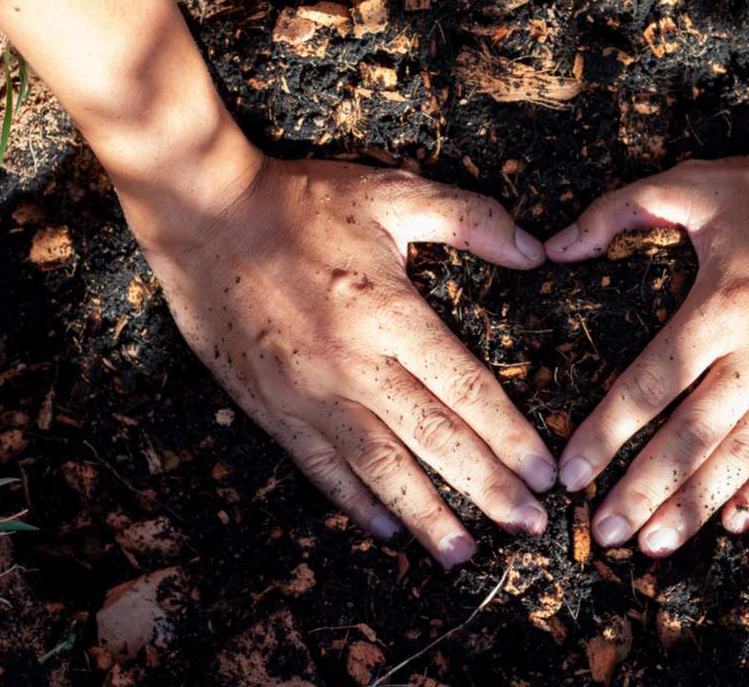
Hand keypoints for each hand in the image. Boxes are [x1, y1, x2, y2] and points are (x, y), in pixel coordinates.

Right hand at [130, 158, 555, 568]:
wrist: (201, 215)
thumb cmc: (301, 201)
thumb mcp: (392, 192)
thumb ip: (469, 220)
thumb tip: (537, 252)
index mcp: (390, 312)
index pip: (466, 390)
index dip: (511, 437)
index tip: (546, 473)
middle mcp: (353, 363)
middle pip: (433, 440)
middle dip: (487, 489)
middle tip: (529, 527)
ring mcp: (308, 392)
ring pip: (379, 468)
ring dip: (426, 516)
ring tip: (464, 556)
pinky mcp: (271, 407)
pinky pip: (320, 467)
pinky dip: (354, 502)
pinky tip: (388, 529)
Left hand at [545, 140, 748, 556]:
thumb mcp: (693, 182)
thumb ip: (617, 212)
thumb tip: (551, 248)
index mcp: (724, 304)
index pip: (653, 383)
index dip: (608, 432)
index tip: (571, 472)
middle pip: (694, 436)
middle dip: (645, 489)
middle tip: (604, 532)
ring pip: (742, 456)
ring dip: (696, 505)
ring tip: (654, 545)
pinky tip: (734, 522)